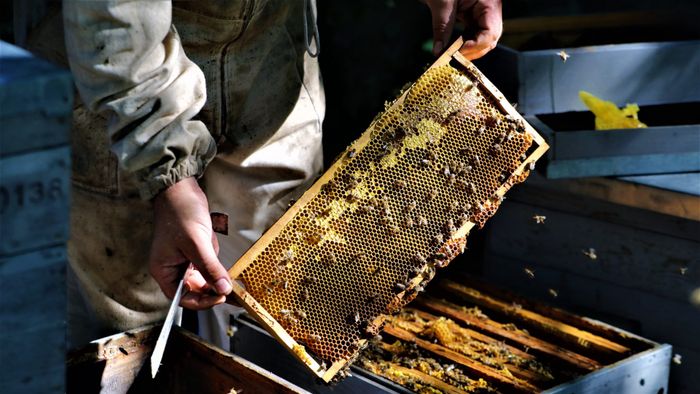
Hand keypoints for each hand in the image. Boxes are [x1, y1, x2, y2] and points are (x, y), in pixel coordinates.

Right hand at [149, 177, 232, 308]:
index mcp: (164, 271)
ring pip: (204, 279)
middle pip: (195, 291)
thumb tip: (223, 289)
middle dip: (214, 291)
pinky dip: (217, 266)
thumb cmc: (180, 213)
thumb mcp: (196, 243)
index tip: (220, 298)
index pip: (182, 298)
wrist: (181, 190)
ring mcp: (184, 261)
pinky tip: (223, 260)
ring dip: (217, 278)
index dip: (201, 301)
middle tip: (235, 294)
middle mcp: (173, 269)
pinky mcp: (195, 252)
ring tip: (232, 279)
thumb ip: (210, 268)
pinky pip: (208, 266)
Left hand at [424, 0, 502, 59]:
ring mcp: (483, 14)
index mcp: (489, 2)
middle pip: (490, 38)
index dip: (476, 45)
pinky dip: (465, 44)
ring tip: (453, 55)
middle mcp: (490, 9)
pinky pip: (474, 35)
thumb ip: (441, 27)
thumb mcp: (442, 3)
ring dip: (469, 50)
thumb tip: (439, 51)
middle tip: (454, 58)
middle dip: (473, 51)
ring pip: (483, 39)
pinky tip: (454, 49)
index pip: (491, 31)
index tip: (458, 52)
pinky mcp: (474, 17)